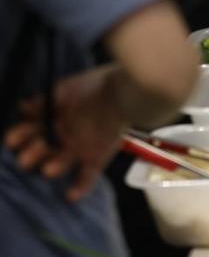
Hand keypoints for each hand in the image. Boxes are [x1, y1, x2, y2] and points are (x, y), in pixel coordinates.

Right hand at [4, 65, 126, 201]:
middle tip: (24, 158)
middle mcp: (62, 136)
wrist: (124, 89)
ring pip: (61, 163)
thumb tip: (22, 107)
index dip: (20, 135)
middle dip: (32, 154)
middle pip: (43, 149)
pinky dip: (80, 187)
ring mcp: (79, 148)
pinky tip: (71, 196)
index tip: (10, 140)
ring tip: (48, 169)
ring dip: (53, 168)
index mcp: (53, 119)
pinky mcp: (97, 157)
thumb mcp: (65, 90)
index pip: (31, 131)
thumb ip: (44, 101)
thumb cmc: (93, 86)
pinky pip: (87, 176)